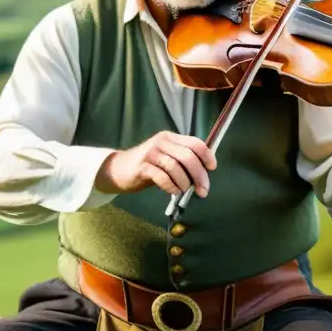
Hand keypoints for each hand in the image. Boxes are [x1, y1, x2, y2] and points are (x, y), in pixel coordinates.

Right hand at [95, 131, 216, 197]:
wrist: (118, 170)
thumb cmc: (147, 166)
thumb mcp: (165, 158)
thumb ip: (181, 161)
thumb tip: (203, 173)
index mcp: (170, 138)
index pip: (195, 142)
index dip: (207, 155)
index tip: (212, 168)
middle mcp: (161, 142)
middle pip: (188, 156)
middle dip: (199, 175)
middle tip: (203, 190)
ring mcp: (150, 153)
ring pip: (175, 167)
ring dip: (185, 183)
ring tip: (185, 192)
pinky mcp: (141, 166)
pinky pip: (162, 177)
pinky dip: (171, 186)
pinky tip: (173, 192)